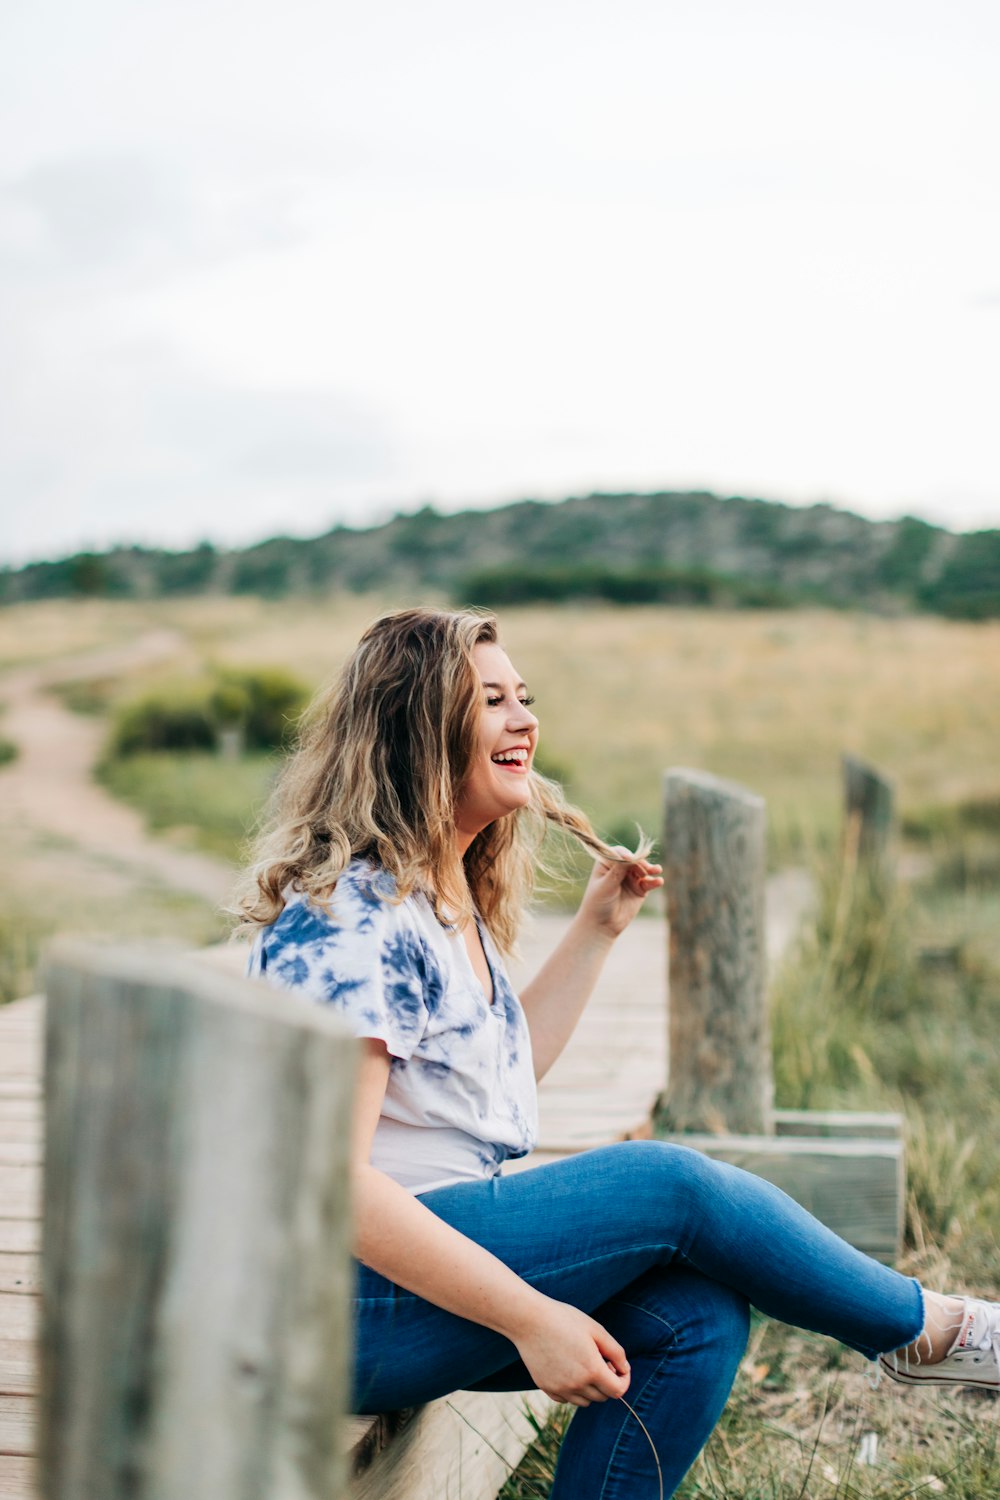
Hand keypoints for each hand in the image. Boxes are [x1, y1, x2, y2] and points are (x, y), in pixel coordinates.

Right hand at [512, 1298, 630, 1406]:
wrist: (529, 1320)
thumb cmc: (564, 1320)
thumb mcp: (596, 1329)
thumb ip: (616, 1352)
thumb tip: (624, 1369)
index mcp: (592, 1370)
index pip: (618, 1391)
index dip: (624, 1380)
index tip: (620, 1368)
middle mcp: (577, 1385)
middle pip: (602, 1397)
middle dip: (608, 1382)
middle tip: (601, 1360)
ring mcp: (560, 1389)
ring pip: (585, 1401)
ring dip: (591, 1388)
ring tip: (584, 1364)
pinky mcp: (546, 1388)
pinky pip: (567, 1399)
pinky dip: (572, 1390)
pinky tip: (568, 1369)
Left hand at [578, 850, 663, 939]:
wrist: (602, 924)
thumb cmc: (598, 903)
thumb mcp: (606, 886)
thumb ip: (617, 871)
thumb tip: (629, 856)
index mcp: (606, 864)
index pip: (619, 853)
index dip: (626, 855)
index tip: (630, 859)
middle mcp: (619, 868)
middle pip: (634, 860)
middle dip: (640, 863)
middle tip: (644, 870)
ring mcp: (630, 878)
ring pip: (643, 870)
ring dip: (651, 869)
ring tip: (657, 870)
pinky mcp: (640, 889)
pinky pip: (649, 882)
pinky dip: (654, 881)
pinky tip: (659, 882)